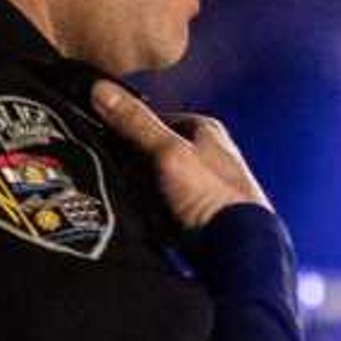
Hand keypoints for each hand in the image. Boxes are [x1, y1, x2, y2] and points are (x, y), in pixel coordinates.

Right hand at [91, 79, 268, 231]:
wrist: (239, 251)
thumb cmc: (214, 198)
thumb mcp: (168, 152)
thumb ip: (135, 122)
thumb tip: (102, 90)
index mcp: (205, 130)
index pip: (153, 119)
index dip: (127, 130)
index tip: (108, 142)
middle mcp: (207, 155)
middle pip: (152, 153)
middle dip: (136, 169)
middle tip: (129, 181)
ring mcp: (202, 186)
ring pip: (155, 184)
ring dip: (144, 196)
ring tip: (147, 206)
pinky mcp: (197, 214)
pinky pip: (163, 210)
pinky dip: (155, 216)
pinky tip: (156, 223)